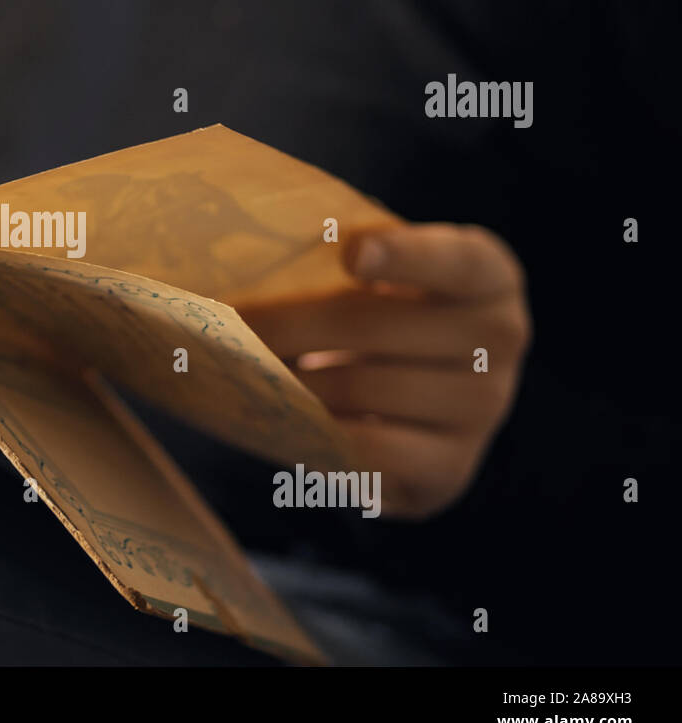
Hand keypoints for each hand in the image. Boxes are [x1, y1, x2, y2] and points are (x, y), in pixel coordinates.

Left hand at [240, 223, 531, 517]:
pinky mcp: (449, 469)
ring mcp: (483, 409)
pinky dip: (314, 433)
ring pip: (361, 389)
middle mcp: (500, 340)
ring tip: (232, 370)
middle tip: (223, 323)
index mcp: (489, 276)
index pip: (458, 259)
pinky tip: (273, 416)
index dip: (407, 255)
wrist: (415, 399)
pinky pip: (366, 452)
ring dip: (285, 380)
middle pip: (376, 326)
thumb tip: (243, 258)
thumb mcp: (382, 270)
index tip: (351, 253)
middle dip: (288, 324)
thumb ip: (344, 254)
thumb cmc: (384, 313)